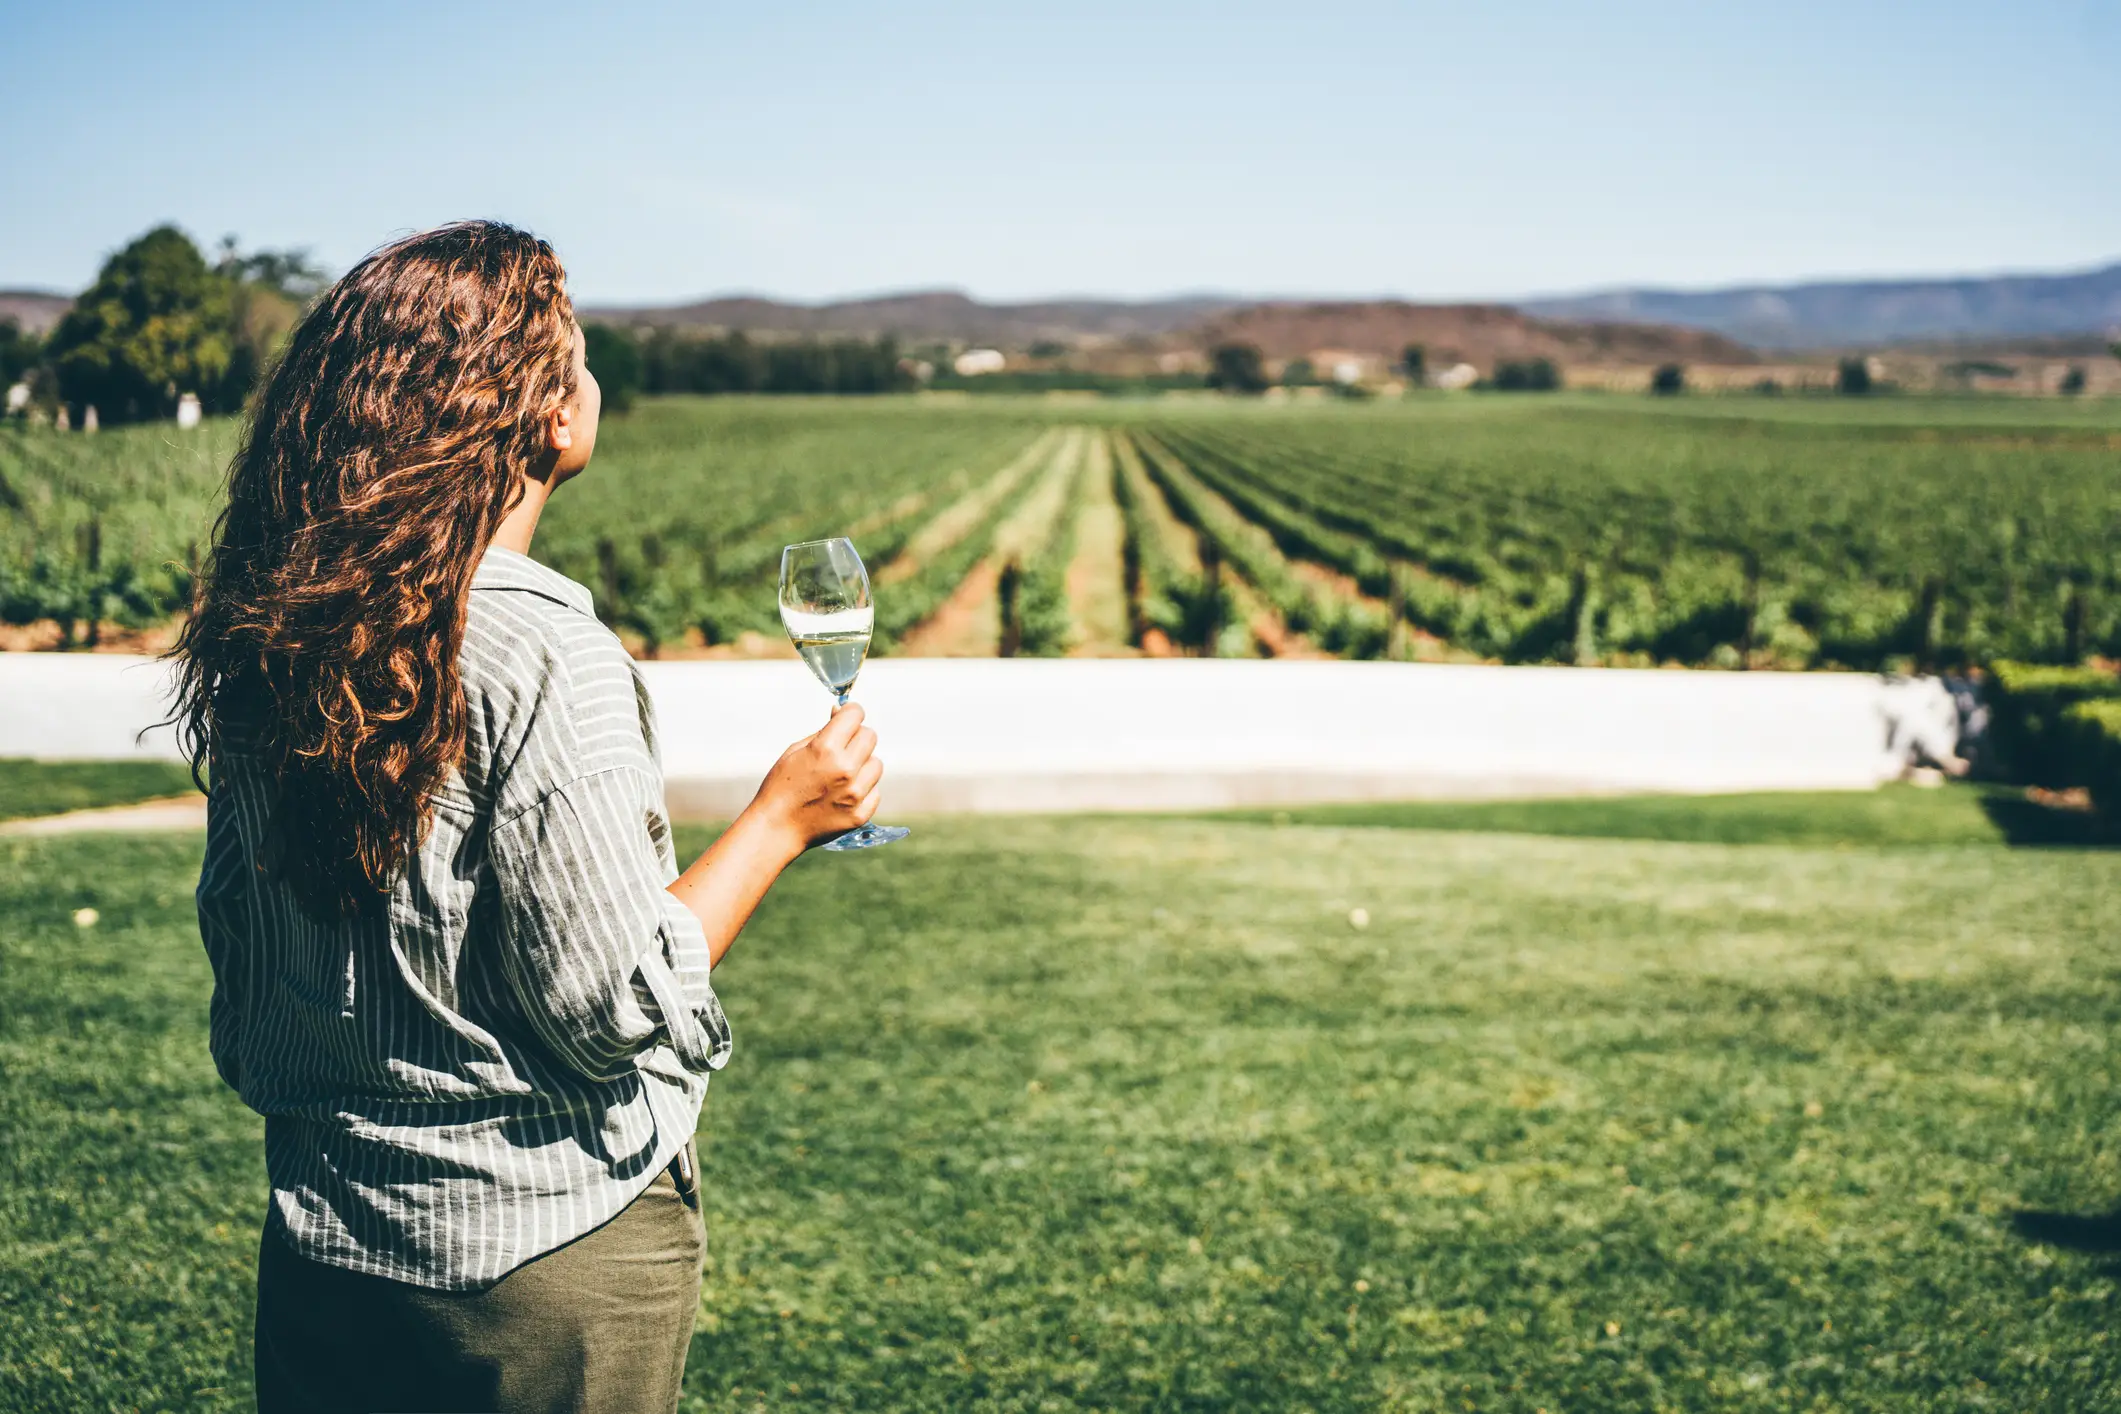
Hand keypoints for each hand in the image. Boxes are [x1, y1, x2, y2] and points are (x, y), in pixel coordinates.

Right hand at [750, 702, 882, 850]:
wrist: (777, 828)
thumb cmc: (781, 787)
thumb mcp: (796, 750)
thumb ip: (823, 730)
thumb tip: (841, 712)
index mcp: (826, 749)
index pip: (856, 714)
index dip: (850, 713)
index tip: (846, 719)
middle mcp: (845, 769)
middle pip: (870, 736)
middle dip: (856, 737)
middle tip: (841, 749)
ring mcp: (855, 793)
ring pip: (876, 764)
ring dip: (862, 765)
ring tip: (840, 776)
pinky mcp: (860, 813)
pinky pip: (875, 790)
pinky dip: (863, 789)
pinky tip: (842, 794)